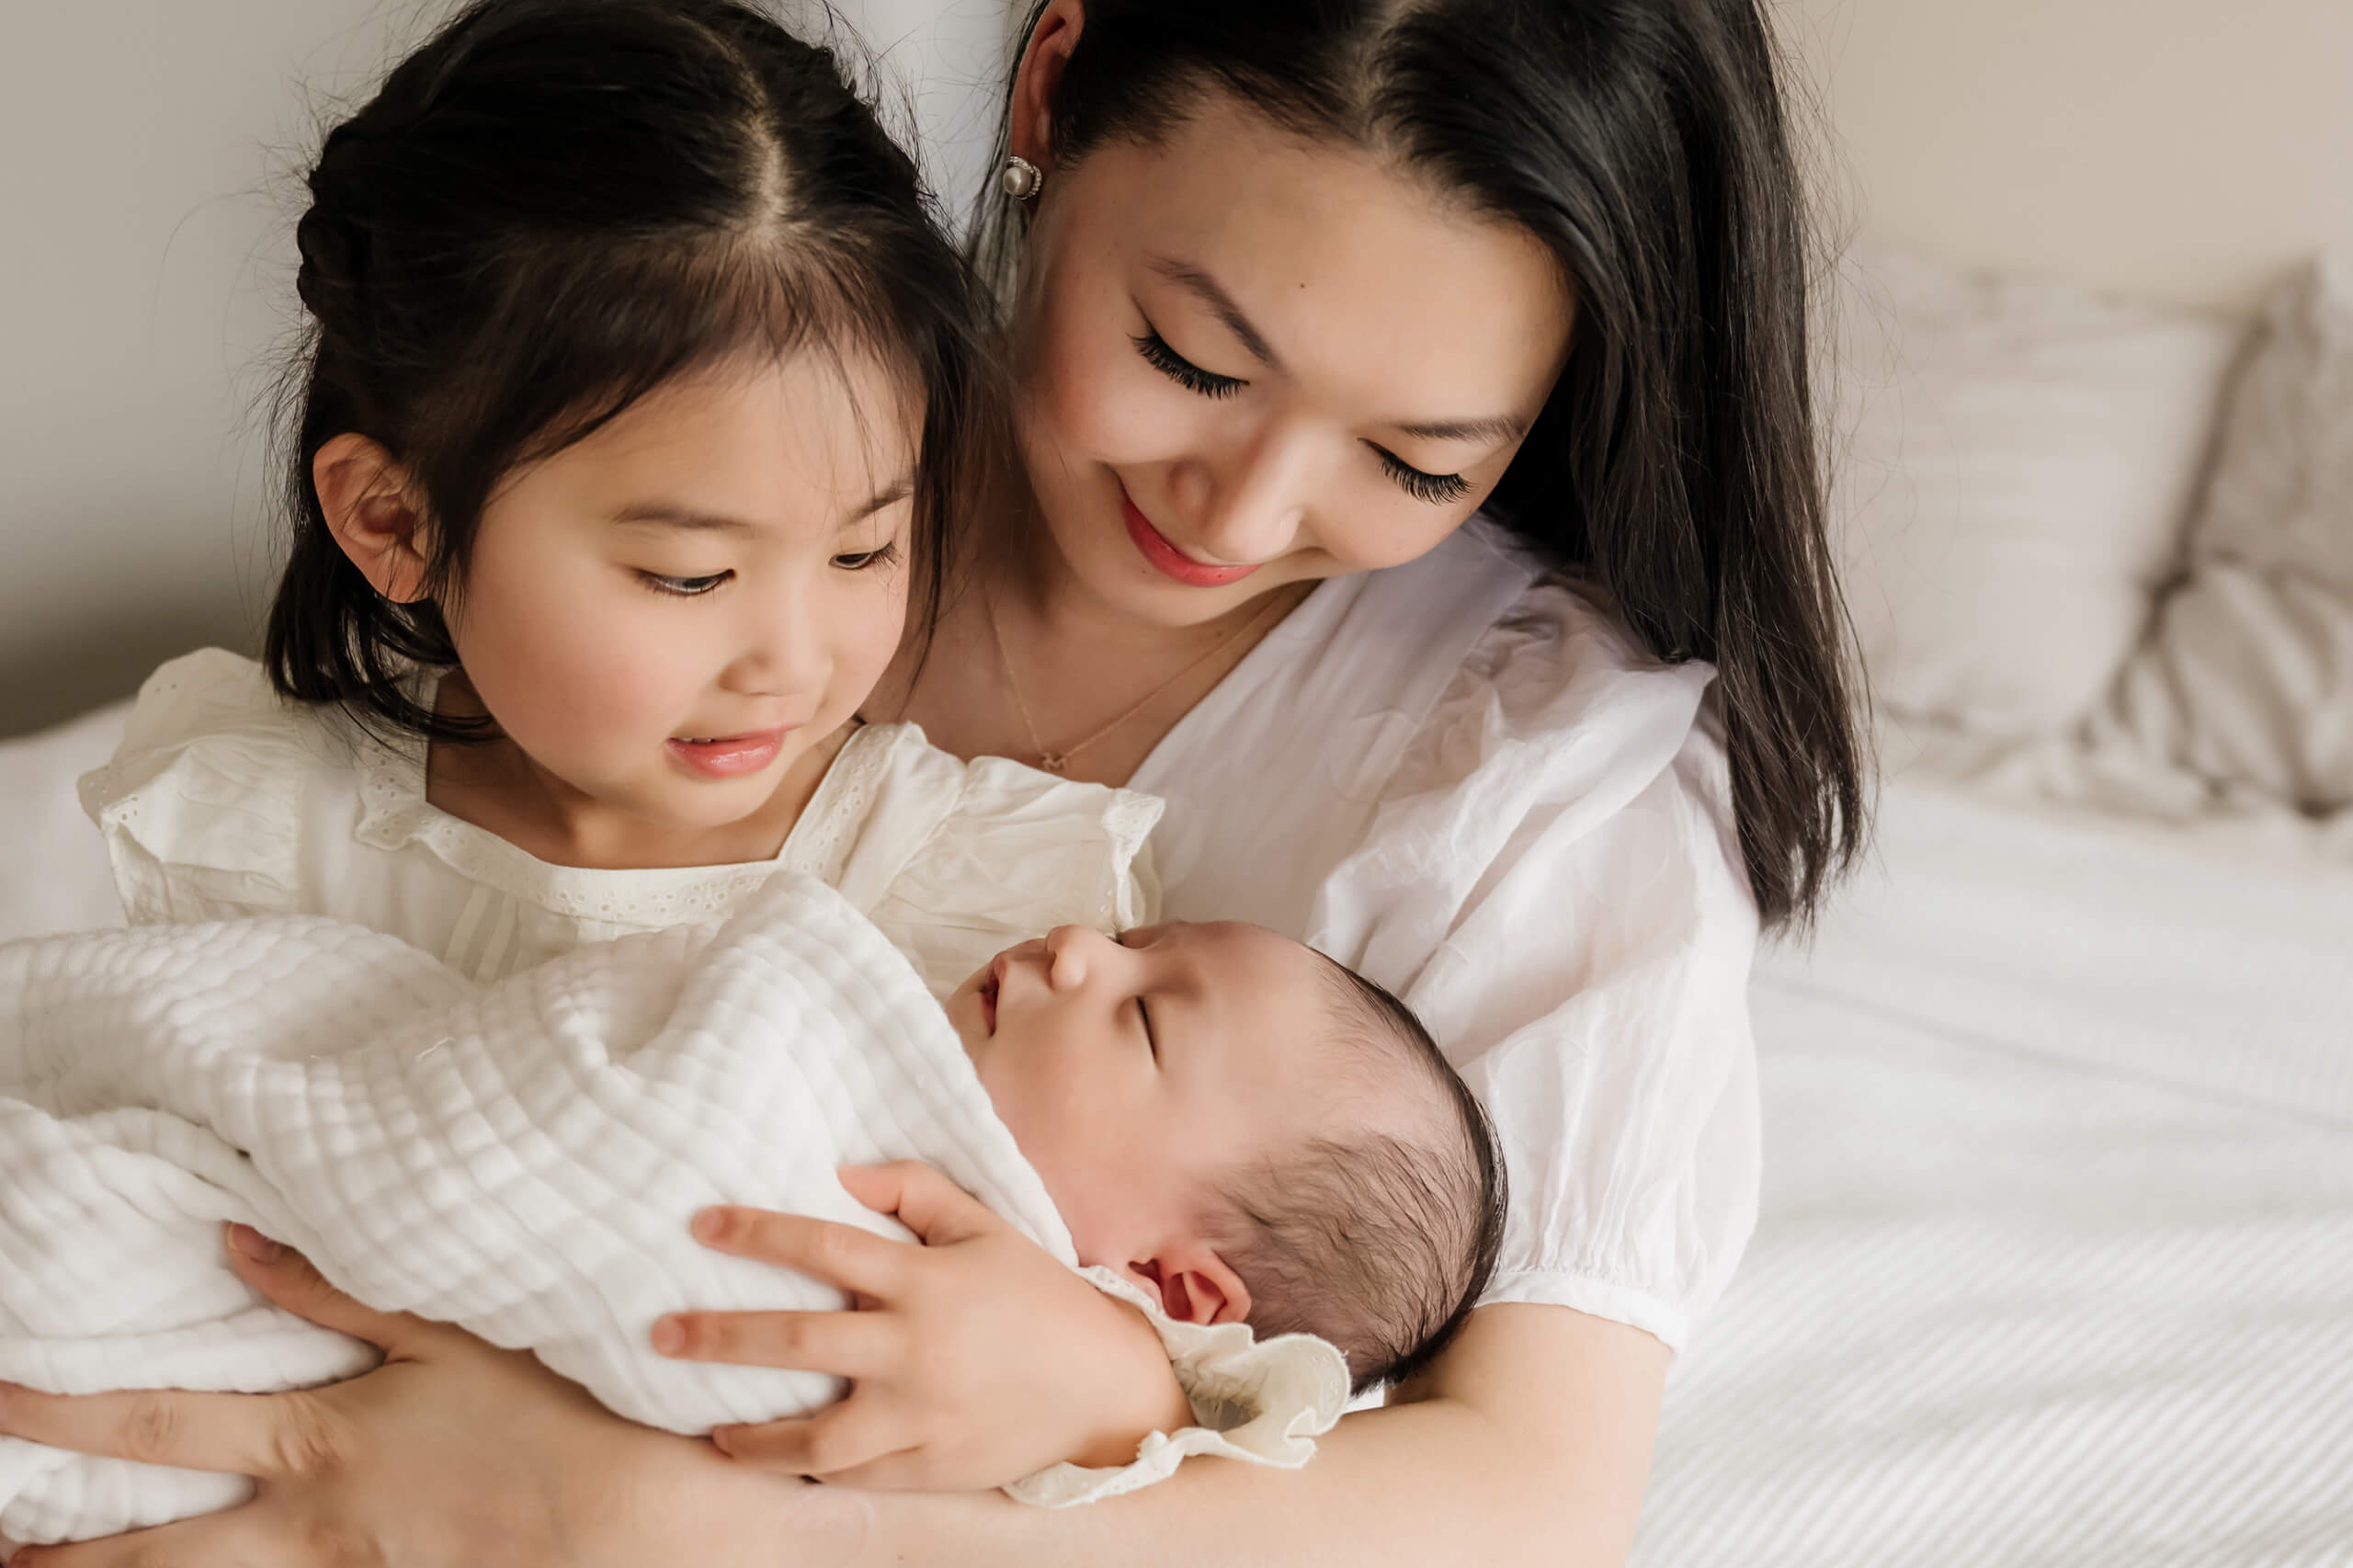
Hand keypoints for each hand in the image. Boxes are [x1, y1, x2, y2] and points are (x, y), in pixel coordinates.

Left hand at [0, 1227, 862, 1567]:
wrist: (626, 1517)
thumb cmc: (543, 1413)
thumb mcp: (445, 1333)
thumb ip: (334, 1290)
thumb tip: (236, 1241)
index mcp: (316, 1440)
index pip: (160, 1425)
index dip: (66, 1413)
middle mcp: (307, 1521)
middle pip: (154, 1553)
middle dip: (61, 1559)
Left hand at [655, 1163, 1193, 1491]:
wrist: (1104, 1387)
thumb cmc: (1037, 1297)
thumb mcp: (988, 1227)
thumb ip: (917, 1191)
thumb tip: (842, 1172)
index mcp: (927, 1282)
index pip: (825, 1248)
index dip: (758, 1232)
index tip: (701, 1226)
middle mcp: (916, 1349)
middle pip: (796, 1342)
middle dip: (719, 1337)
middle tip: (662, 1335)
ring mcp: (920, 1416)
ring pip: (814, 1436)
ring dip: (751, 1436)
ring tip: (710, 1429)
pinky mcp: (929, 1468)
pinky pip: (853, 1474)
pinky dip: (808, 1470)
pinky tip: (774, 1459)